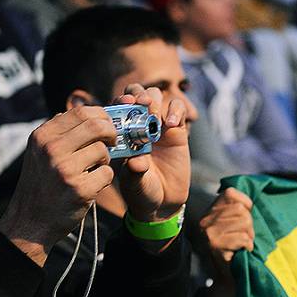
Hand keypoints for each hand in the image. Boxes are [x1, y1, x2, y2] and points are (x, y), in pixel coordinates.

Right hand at [0, 107, 115, 265]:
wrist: (29, 223)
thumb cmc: (40, 185)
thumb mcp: (39, 152)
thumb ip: (59, 132)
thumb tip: (88, 115)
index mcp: (42, 136)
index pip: (81, 112)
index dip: (101, 116)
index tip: (106, 125)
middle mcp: (51, 149)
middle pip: (97, 126)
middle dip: (111, 133)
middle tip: (112, 142)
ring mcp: (65, 169)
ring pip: (103, 151)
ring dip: (105, 160)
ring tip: (93, 169)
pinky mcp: (80, 189)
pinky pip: (107, 174)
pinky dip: (104, 178)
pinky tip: (92, 185)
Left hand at [114, 84, 190, 223]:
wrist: (162, 203)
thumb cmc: (141, 192)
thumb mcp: (134, 183)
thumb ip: (134, 171)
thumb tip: (136, 161)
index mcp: (121, 132)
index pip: (117, 106)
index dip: (120, 100)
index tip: (125, 103)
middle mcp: (138, 125)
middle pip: (136, 93)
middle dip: (138, 94)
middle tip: (142, 104)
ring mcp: (157, 125)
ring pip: (156, 96)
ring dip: (155, 99)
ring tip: (154, 116)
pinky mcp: (177, 130)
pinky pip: (178, 109)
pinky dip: (176, 110)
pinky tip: (172, 125)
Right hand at [198, 187, 254, 296]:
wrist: (229, 282)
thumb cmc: (237, 251)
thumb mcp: (233, 226)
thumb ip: (237, 210)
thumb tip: (249, 200)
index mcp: (208, 213)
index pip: (231, 194)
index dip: (245, 205)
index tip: (243, 222)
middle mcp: (204, 222)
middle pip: (240, 210)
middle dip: (249, 225)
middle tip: (243, 239)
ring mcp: (208, 235)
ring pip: (243, 222)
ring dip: (249, 237)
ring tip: (241, 246)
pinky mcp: (215, 247)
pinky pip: (242, 238)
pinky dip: (248, 247)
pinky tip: (241, 253)